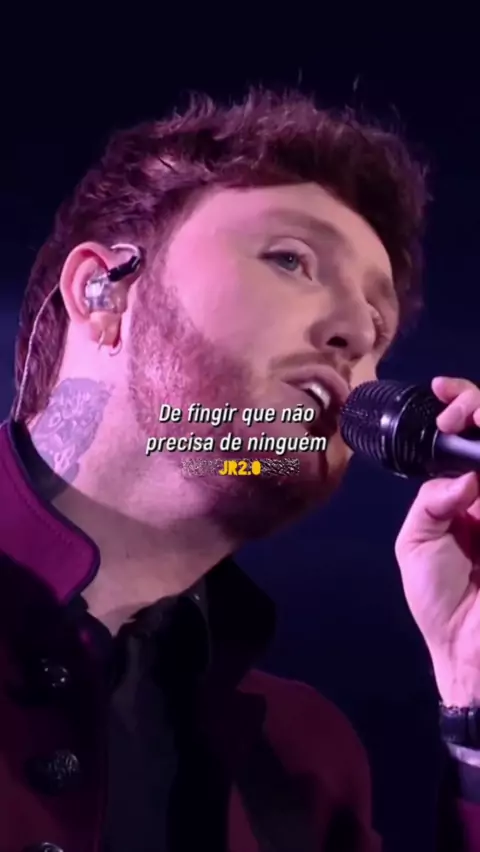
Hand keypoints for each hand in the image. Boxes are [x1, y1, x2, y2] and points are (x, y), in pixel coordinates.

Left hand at [395, 376, 479, 705]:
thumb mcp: (416, 542)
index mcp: (468, 496)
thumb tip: (467, 476)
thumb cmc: (440, 600)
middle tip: (465, 408)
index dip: (463, 409)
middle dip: (479, 409)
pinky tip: (478, 476)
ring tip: (474, 418)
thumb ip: (434, 501)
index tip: (444, 391)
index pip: (469, 442)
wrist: (465, 652)